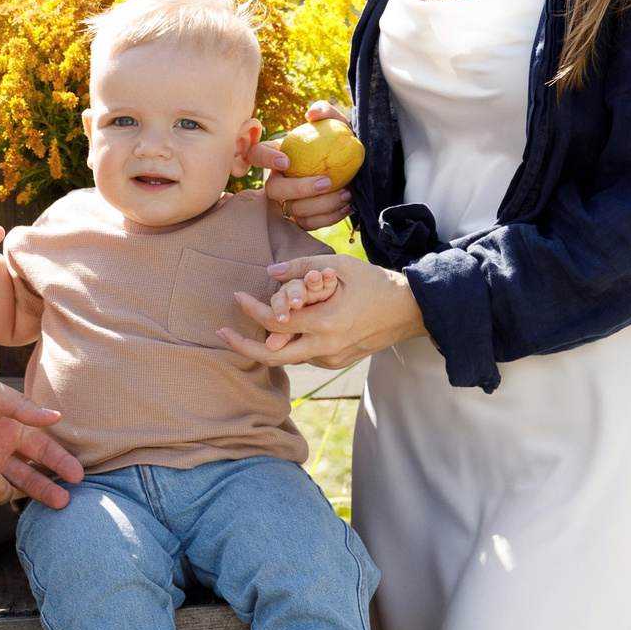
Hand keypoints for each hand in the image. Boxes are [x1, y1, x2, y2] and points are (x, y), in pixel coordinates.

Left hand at [219, 253, 426, 369]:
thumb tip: (268, 273)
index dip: (251, 309)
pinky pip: (304, 354)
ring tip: (254, 322)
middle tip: (221, 335)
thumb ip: (301, 267)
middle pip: (271, 355)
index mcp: (326, 323)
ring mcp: (331, 359)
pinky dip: (290, 341)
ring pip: (288, 356)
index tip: (237, 296)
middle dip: (242, 346)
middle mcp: (325, 347)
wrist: (409, 312)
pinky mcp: (336, 362)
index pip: (275, 322)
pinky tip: (286, 326)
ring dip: (269, 341)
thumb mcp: (340, 266)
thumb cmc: (375, 283)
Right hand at [250, 100, 356, 232]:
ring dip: (321, 205)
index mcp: (278, 155)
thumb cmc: (343, 144)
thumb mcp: (338, 124)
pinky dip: (328, 218)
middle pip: (273, 190)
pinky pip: (308, 224)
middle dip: (298, 188)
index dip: (265, 160)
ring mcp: (289, 201)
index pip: (256, 154)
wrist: (360, 170)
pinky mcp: (303, 218)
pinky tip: (347, 206)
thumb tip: (312, 114)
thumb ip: (326, 112)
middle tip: (326, 182)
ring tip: (345, 194)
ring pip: (293, 209)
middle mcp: (279, 180)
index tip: (287, 161)